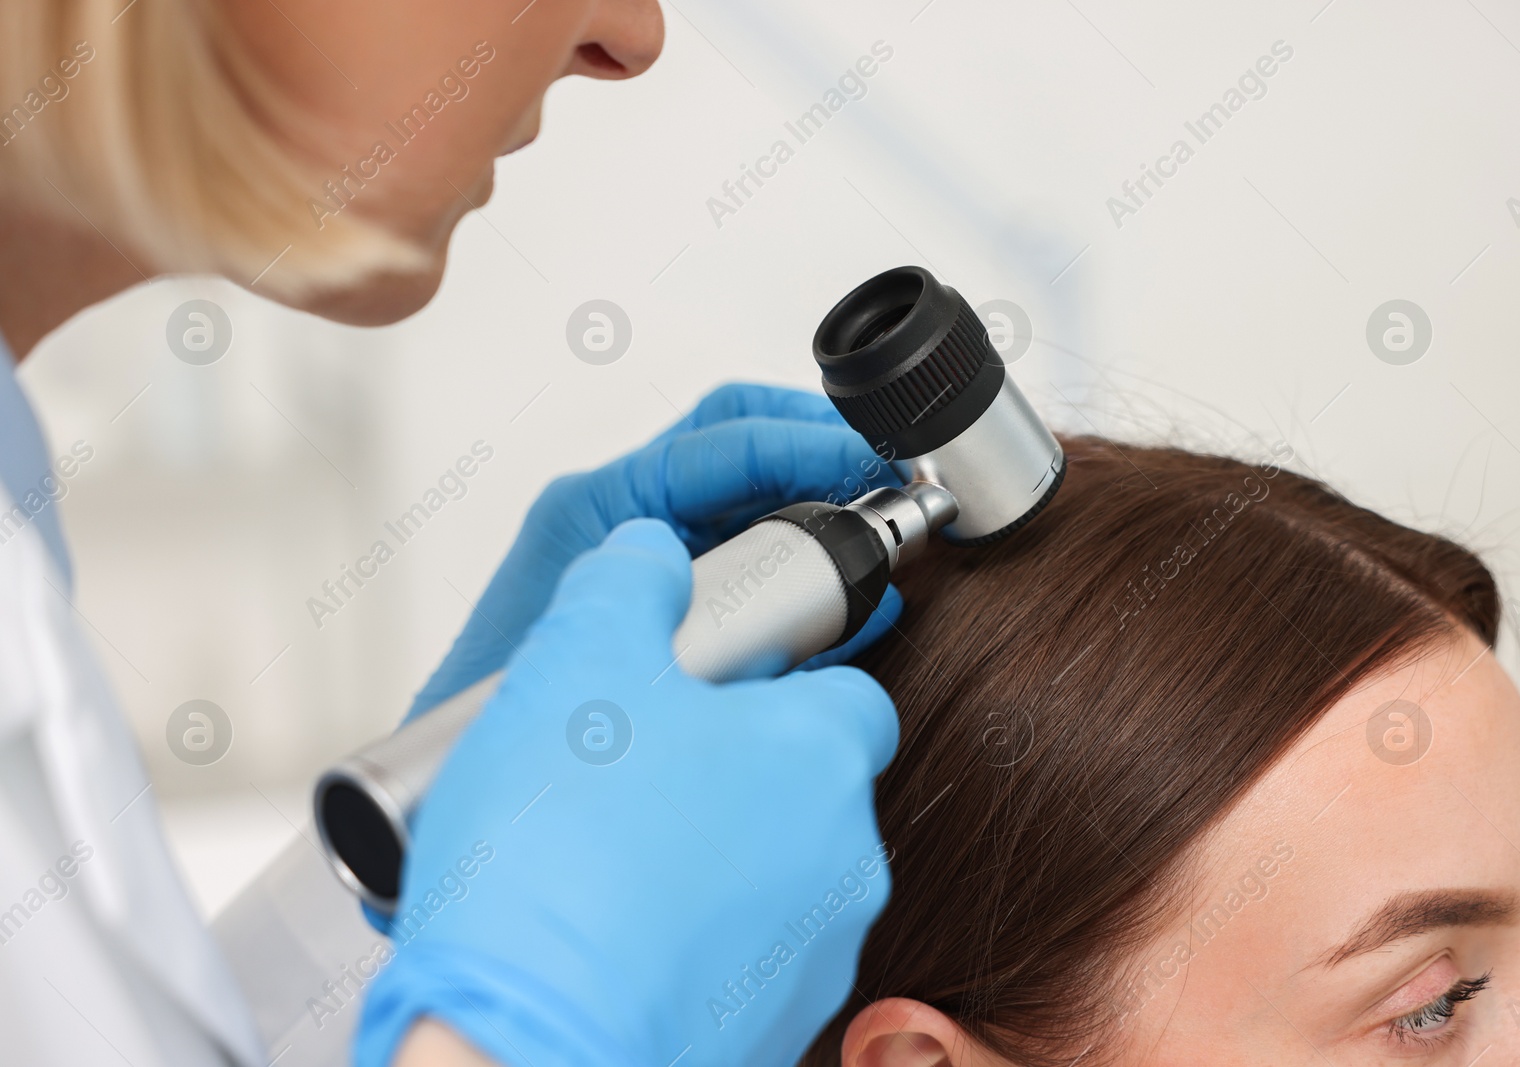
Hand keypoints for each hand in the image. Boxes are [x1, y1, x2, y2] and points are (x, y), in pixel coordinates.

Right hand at [356, 520, 898, 1066]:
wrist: (522, 1053)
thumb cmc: (556, 862)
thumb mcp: (576, 664)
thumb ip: (628, 584)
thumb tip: (655, 551)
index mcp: (817, 756)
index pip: (848, 696)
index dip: (780, 686)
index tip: (715, 696)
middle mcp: (844, 860)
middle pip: (809, 791)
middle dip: (736, 780)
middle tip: (639, 782)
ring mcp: (816, 958)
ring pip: (779, 882)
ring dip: (714, 866)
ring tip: (610, 870)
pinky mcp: (773, 1034)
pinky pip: (745, 966)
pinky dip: (695, 951)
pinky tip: (614, 945)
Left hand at [408, 383, 900, 717]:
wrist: (452, 772)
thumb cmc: (499, 706)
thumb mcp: (622, 653)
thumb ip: (737, 631)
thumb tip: (855, 608)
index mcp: (601, 505)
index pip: (724, 440)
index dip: (810, 443)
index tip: (878, 462)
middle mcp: (622, 513)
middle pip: (739, 436)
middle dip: (820, 443)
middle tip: (891, 473)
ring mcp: (641, 547)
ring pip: (747, 487)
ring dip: (816, 497)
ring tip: (880, 528)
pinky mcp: (659, 592)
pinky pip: (743, 550)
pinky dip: (800, 562)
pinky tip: (847, 600)